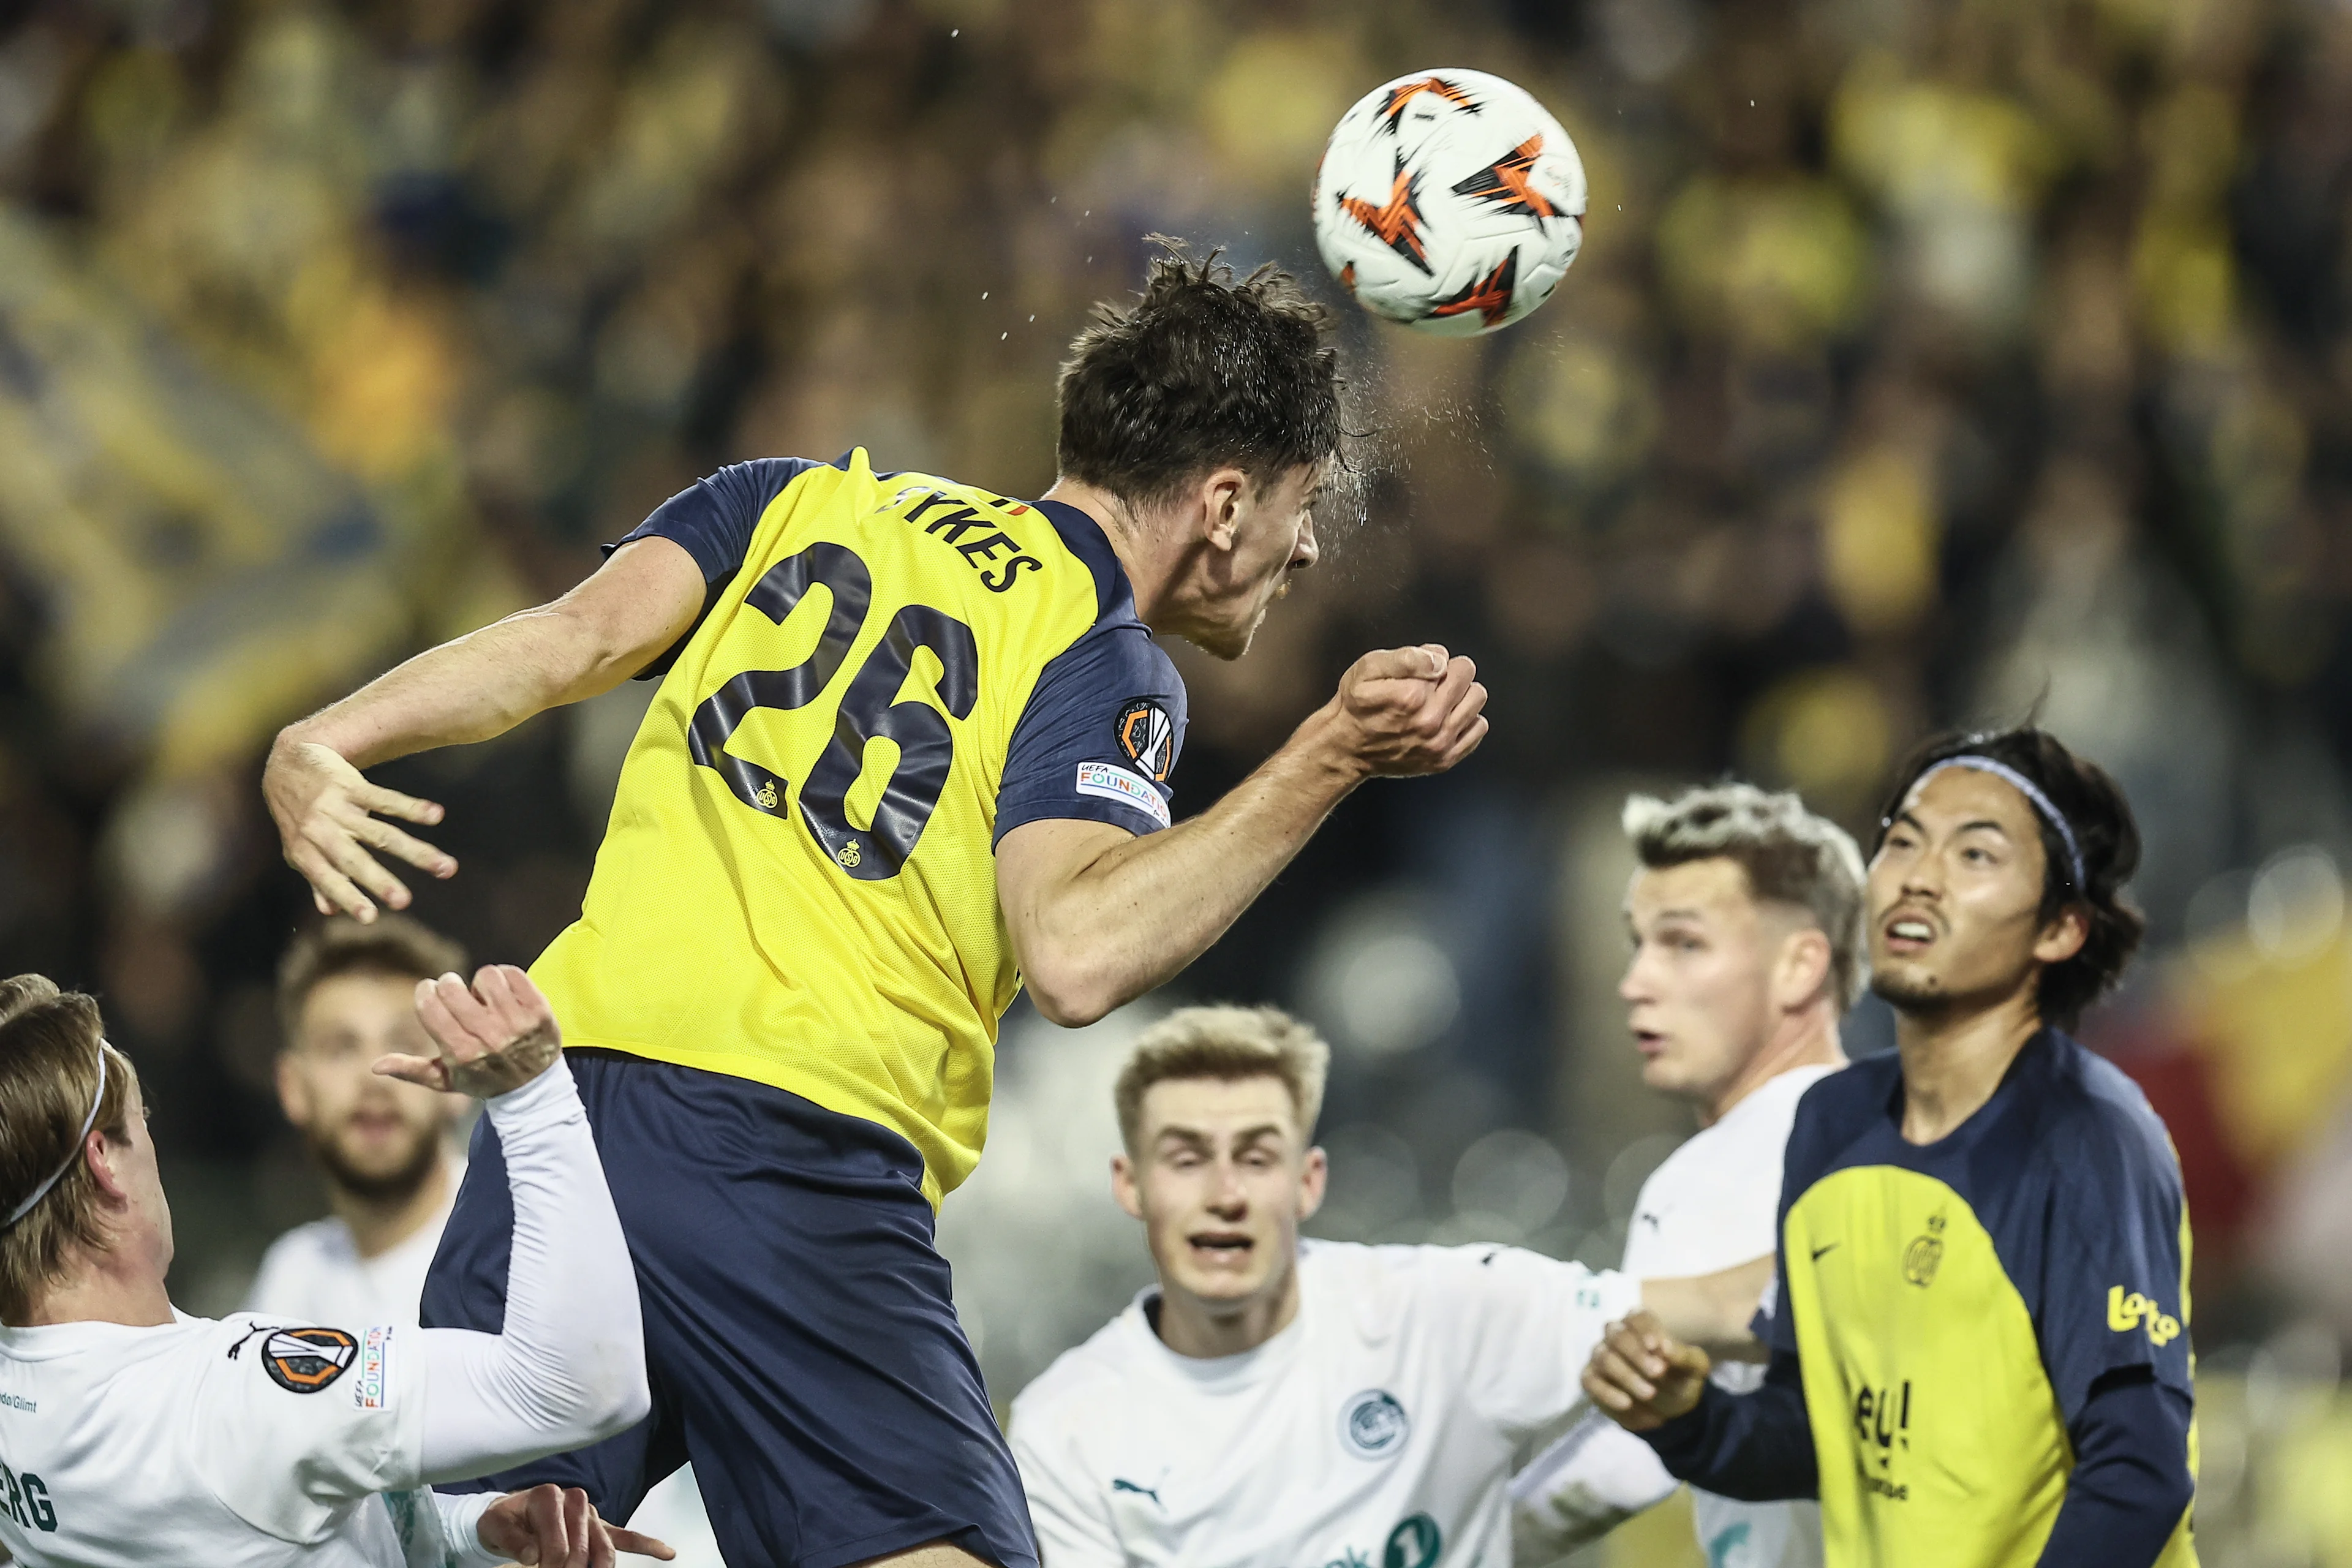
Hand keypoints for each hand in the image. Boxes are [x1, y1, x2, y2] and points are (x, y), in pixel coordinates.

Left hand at [264, 732, 453, 921]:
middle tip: (404, 902)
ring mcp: (336, 808)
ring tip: (445, 867)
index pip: (328, 879)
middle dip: (380, 882)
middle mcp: (319, 832)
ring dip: (414, 851)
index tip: (370, 918)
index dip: (348, 898)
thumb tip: (330, 911)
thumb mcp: (297, 847)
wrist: (288, 763)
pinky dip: (412, 808)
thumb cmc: (297, 814)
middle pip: (355, 859)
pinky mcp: (351, 785)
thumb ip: (315, 877)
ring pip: (380, 834)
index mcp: (304, 852)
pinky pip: (385, 799)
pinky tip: (437, 816)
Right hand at [380, 965, 562, 1097]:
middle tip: (455, 992)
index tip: (431, 992)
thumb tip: (375, 1066)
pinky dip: (505, 977)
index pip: (430, 1006)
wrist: (534, 1087)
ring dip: (480, 983)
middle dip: (449, 984)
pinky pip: (512, 973)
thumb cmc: (483, 1080)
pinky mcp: (539, 1011)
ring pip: (485, 976)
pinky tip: (504, 993)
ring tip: (484, 999)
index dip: (426, 992)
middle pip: (453, 988)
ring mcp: (517, 1023)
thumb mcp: (446, 1081)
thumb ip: (412, 1070)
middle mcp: (489, 1038)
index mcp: (461, 1053)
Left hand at [477, 1484, 674, 1565]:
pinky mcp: (598, 1526)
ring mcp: (589, 1514)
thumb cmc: (504, 1521)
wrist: (509, 1514)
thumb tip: (533, 1555)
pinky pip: (625, 1535)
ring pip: (605, 1545)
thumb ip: (513, 1540)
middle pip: (583, 1546)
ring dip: (600, 1566)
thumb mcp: (495, 1527)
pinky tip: (667, 1553)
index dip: (550, 1565)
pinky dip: (646, 1544)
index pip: (558, 1542)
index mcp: (548, 1497)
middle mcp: (573, 1500)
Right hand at [1316, 645, 1487, 780]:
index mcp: (1413, 696)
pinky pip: (1478, 728)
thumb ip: (1407, 657)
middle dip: (1452, 675)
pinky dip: (1467, 719)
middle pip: (1469, 679)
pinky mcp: (1444, 759)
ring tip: (1440, 699)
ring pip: (1477, 701)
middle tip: (1431, 684)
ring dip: (1462, 695)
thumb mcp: (1369, 668)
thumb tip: (1440, 659)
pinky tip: (1446, 718)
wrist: (1347, 747)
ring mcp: (1439, 743)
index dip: (1437, 661)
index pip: (1453, 663)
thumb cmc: (1357, 705)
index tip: (1421, 671)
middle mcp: (1429, 721)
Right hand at [1582, 1309, 1711, 1432]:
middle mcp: (1617, 1335)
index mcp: (1643, 1326)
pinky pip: (1590, 1381)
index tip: (1655, 1346)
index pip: (1637, 1318)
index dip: (1644, 1329)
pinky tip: (1626, 1403)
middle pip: (1617, 1335)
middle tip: (1658, 1372)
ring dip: (1627, 1376)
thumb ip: (1683, 1356)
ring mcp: (1602, 1356)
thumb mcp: (1695, 1369)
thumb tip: (1665, 1346)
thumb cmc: (1681, 1379)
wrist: (1670, 1409)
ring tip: (1650, 1393)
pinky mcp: (1592, 1379)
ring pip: (1604, 1358)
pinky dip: (1607, 1393)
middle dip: (1637, 1354)